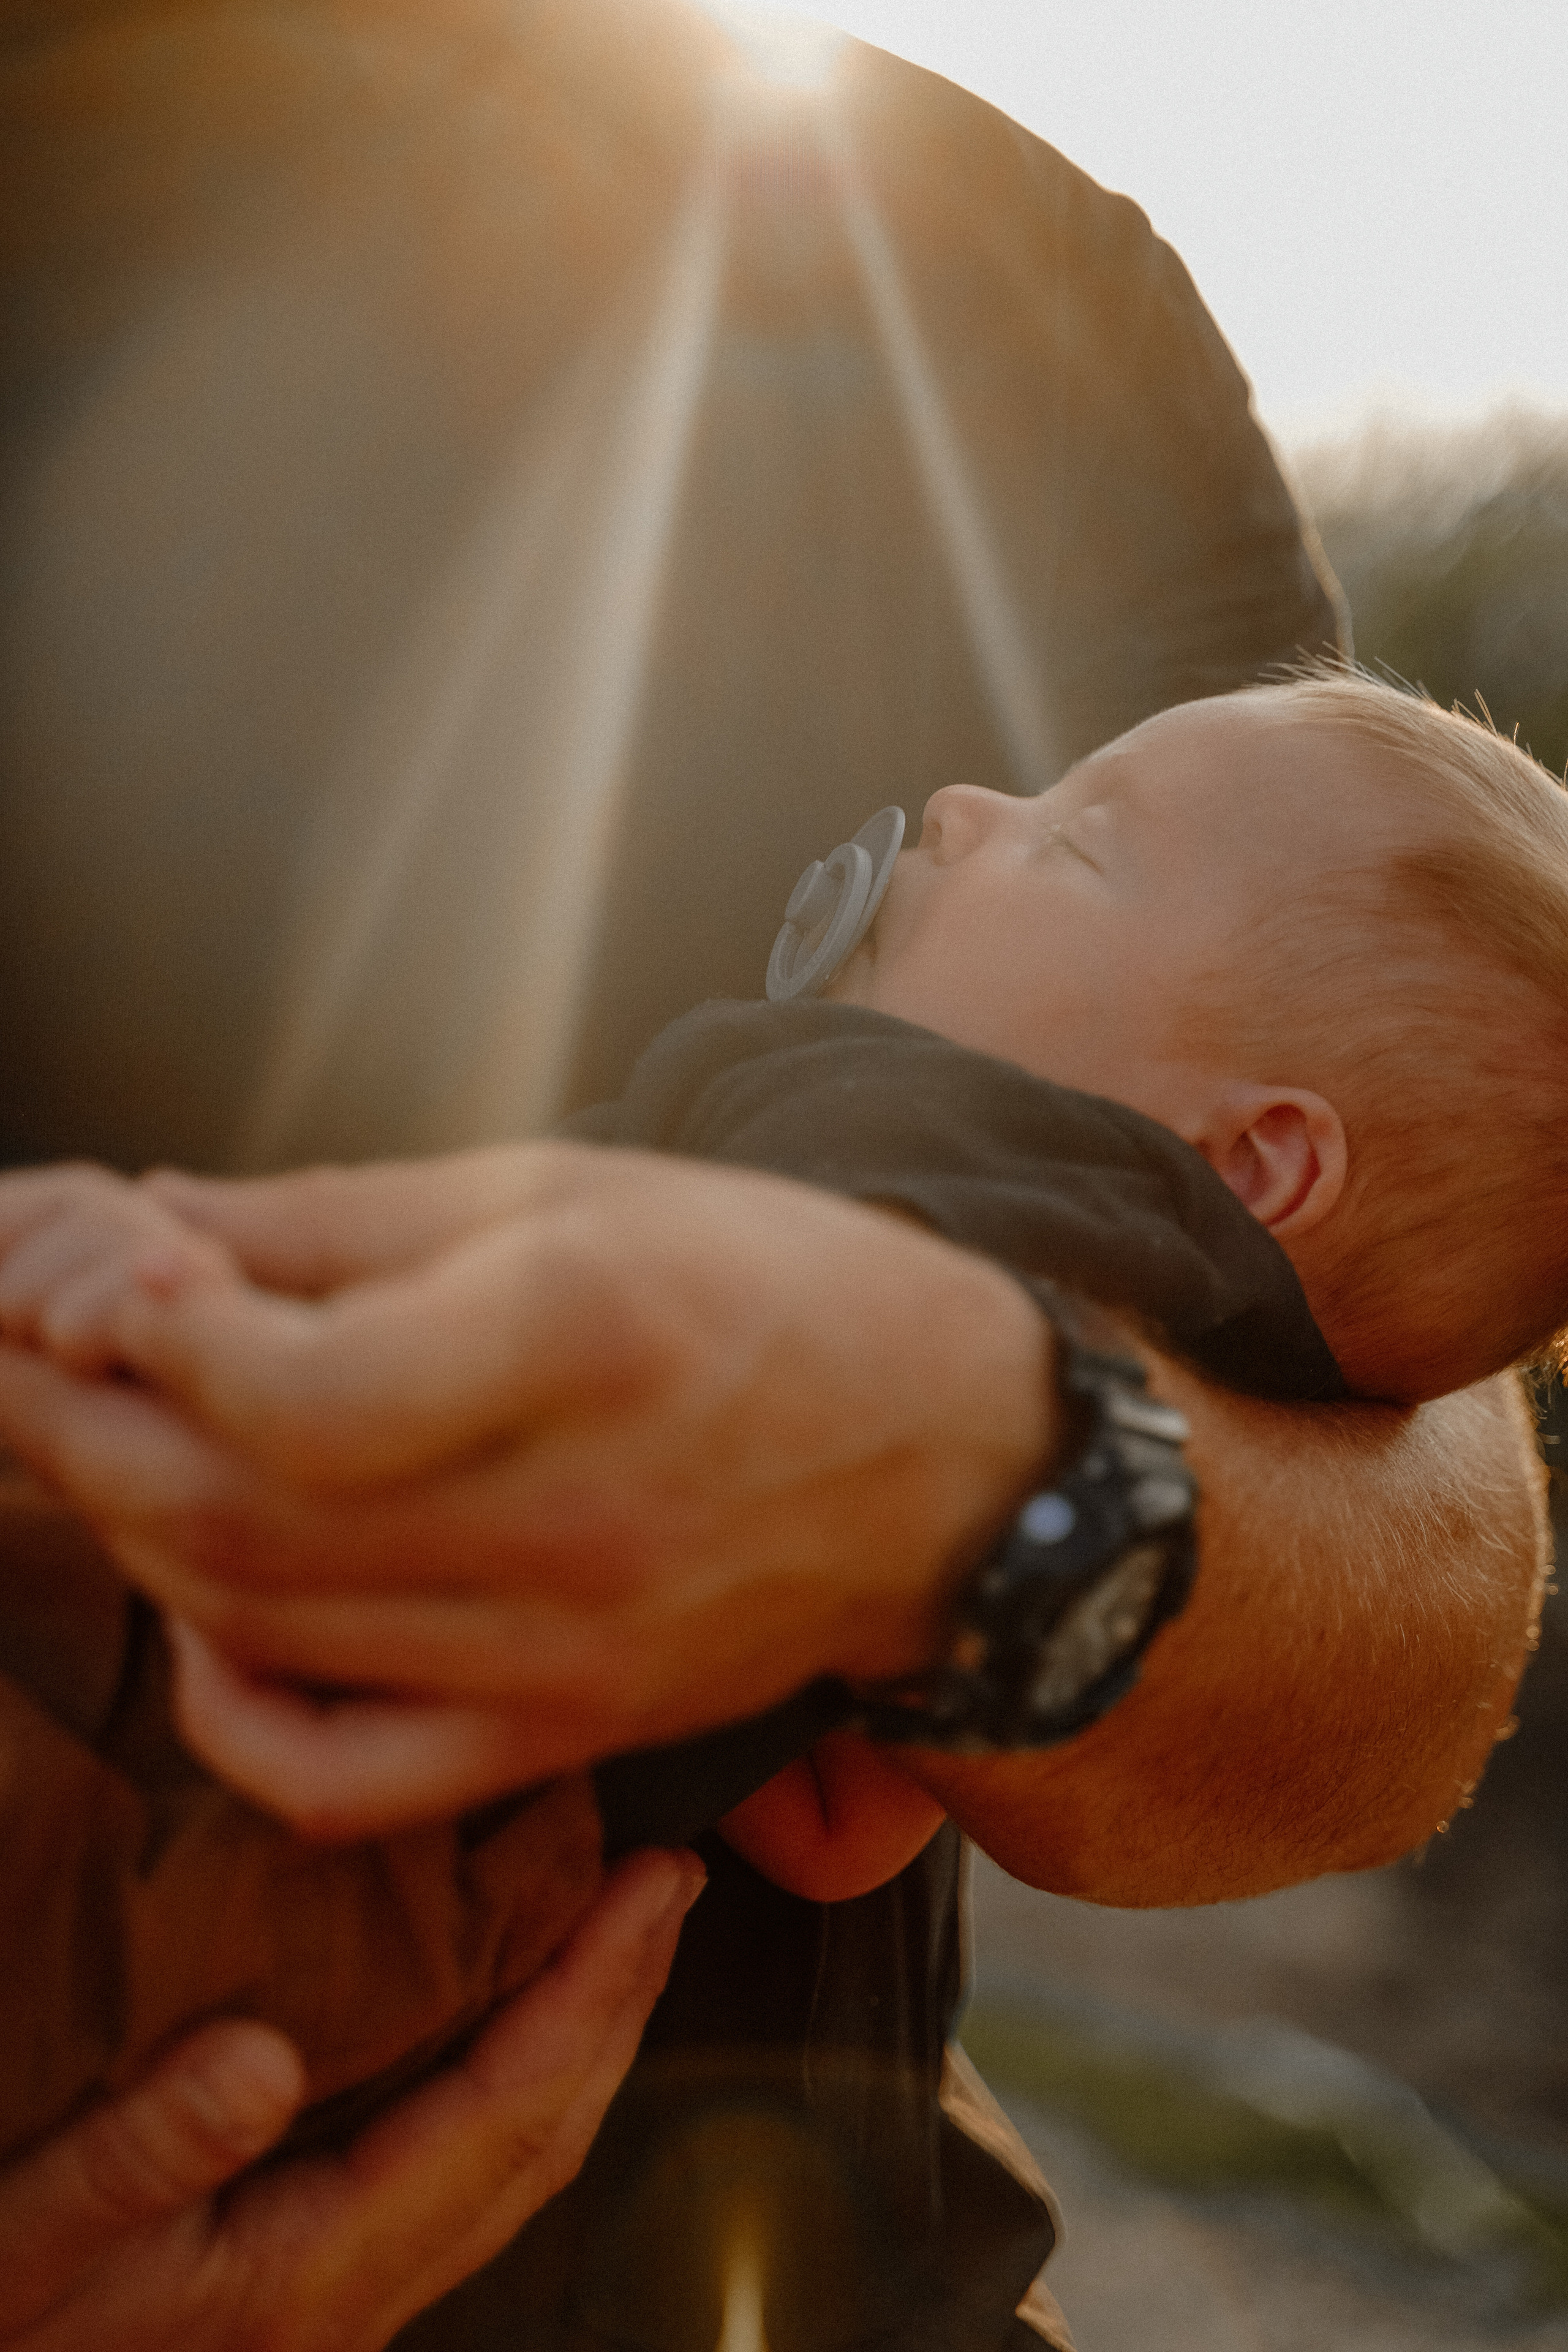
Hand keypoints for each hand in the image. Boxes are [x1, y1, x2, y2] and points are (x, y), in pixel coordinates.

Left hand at [0, 1148, 1053, 1831]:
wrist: (955, 1456)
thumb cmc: (773, 1286)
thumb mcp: (580, 1192)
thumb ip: (350, 1217)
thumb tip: (155, 1226)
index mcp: (588, 1336)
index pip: (296, 1394)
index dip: (162, 1333)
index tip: (128, 1274)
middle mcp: (576, 1516)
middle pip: (238, 1518)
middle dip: (90, 1427)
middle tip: (39, 1351)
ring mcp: (569, 1649)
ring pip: (261, 1630)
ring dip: (135, 1533)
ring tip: (96, 1441)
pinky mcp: (567, 1731)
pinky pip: (341, 1779)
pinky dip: (231, 1713)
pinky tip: (201, 1623)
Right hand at [0, 1848, 702, 2350]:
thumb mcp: (32, 2231)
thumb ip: (141, 2155)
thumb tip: (260, 2064)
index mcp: (307, 2274)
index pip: (503, 2110)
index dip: (590, 1988)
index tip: (650, 1883)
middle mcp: (352, 2297)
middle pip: (540, 2136)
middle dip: (620, 1999)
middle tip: (669, 1881)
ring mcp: (340, 2299)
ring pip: (513, 2158)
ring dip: (581, 2036)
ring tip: (620, 1928)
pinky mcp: (312, 2282)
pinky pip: (461, 2167)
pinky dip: (515, 2074)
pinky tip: (506, 2017)